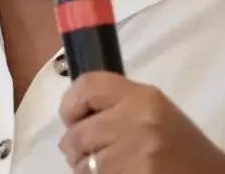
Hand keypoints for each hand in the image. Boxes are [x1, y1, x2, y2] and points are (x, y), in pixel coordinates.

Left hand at [59, 72, 224, 173]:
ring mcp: (137, 155)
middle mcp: (138, 121)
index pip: (87, 86)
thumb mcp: (153, 111)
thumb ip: (116, 104)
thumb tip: (72, 112)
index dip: (70, 103)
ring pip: (85, 163)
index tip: (71, 117)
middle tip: (82, 151)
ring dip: (85, 169)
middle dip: (74, 145)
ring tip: (104, 167)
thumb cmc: (180, 146)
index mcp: (142, 97)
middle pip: (79, 131)